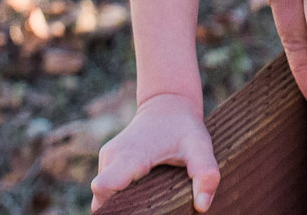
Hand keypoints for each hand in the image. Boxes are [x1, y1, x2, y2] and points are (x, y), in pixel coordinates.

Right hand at [93, 94, 218, 209]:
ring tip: (147, 199)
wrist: (168, 103)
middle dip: (119, 210)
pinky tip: (140, 192)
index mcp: (130, 156)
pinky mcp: (107, 160)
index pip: (103, 187)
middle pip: (102, 198)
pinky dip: (119, 194)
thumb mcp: (200, 146)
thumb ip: (204, 173)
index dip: (113, 207)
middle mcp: (112, 157)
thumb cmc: (184, 127)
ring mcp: (107, 158)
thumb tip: (202, 206)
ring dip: (120, 202)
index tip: (135, 211)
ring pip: (103, 194)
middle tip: (147, 210)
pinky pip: (106, 187)